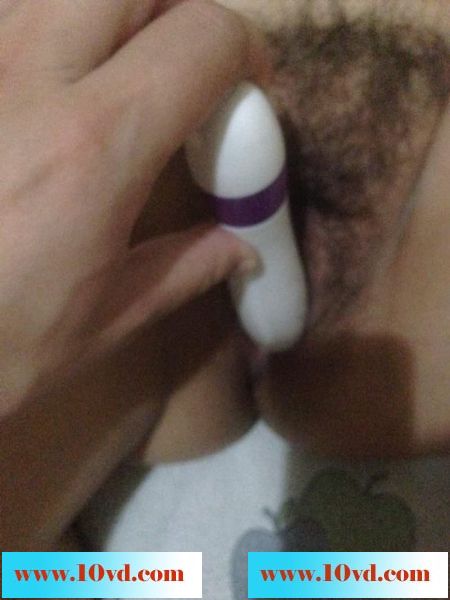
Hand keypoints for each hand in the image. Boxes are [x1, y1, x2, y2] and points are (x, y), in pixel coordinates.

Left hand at [0, 0, 263, 412]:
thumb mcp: (109, 318)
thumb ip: (189, 266)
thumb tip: (242, 245)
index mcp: (93, 149)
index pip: (201, 39)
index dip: (244, 54)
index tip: (245, 96)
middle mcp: (27, 79)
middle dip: (179, 14)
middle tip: (186, 72)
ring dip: (112, 17)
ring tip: (122, 77)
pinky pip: (10, 20)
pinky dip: (49, 36)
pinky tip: (51, 93)